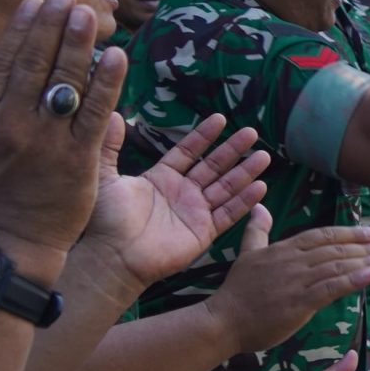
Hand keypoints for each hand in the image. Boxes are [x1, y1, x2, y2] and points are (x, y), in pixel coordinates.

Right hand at [0, 0, 127, 254]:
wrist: (9, 246)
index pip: (2, 63)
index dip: (20, 30)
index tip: (34, 3)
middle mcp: (12, 125)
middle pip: (35, 64)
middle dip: (51, 26)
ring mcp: (47, 142)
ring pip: (66, 83)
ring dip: (78, 44)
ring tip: (87, 13)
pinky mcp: (79, 159)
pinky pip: (97, 113)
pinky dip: (107, 83)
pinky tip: (116, 56)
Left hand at [82, 115, 270, 290]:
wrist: (114, 255)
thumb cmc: (106, 219)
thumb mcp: (105, 176)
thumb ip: (111, 146)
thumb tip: (113, 114)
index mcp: (161, 178)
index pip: (188, 152)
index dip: (203, 136)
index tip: (220, 119)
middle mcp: (182, 193)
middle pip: (213, 167)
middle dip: (233, 149)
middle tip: (251, 132)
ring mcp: (195, 212)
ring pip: (226, 187)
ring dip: (245, 172)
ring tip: (264, 156)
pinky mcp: (203, 232)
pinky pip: (229, 214)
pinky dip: (245, 201)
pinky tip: (261, 187)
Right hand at [203, 209, 369, 354]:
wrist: (223, 322)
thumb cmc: (237, 292)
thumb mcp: (247, 254)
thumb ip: (257, 230)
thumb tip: (260, 206)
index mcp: (283, 249)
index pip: (322, 236)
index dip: (348, 233)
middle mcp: (292, 261)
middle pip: (334, 249)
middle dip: (363, 247)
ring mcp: (296, 281)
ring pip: (336, 267)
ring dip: (364, 261)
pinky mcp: (298, 302)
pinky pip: (330, 288)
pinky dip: (352, 280)